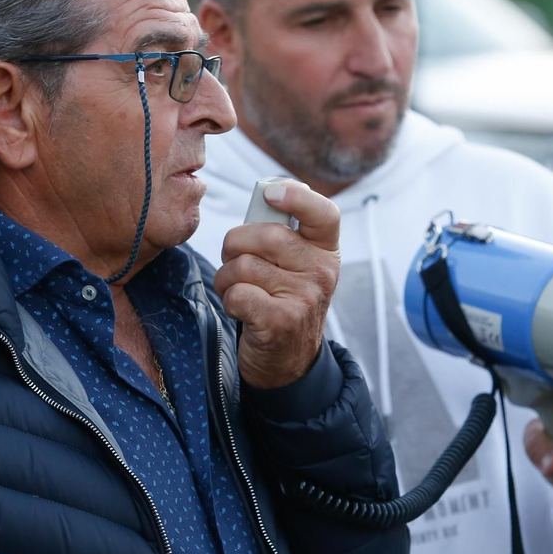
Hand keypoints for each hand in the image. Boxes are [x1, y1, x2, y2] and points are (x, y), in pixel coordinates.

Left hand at [214, 182, 340, 389]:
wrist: (288, 360)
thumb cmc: (281, 300)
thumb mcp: (295, 266)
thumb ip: (282, 232)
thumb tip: (265, 193)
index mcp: (325, 251)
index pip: (324, 213)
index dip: (296, 197)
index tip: (270, 194)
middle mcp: (321, 272)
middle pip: (266, 235)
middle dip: (235, 245)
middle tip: (235, 261)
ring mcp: (304, 298)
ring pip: (244, 265)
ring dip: (227, 278)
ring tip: (237, 290)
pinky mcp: (281, 321)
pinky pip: (237, 293)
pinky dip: (229, 299)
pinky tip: (241, 309)